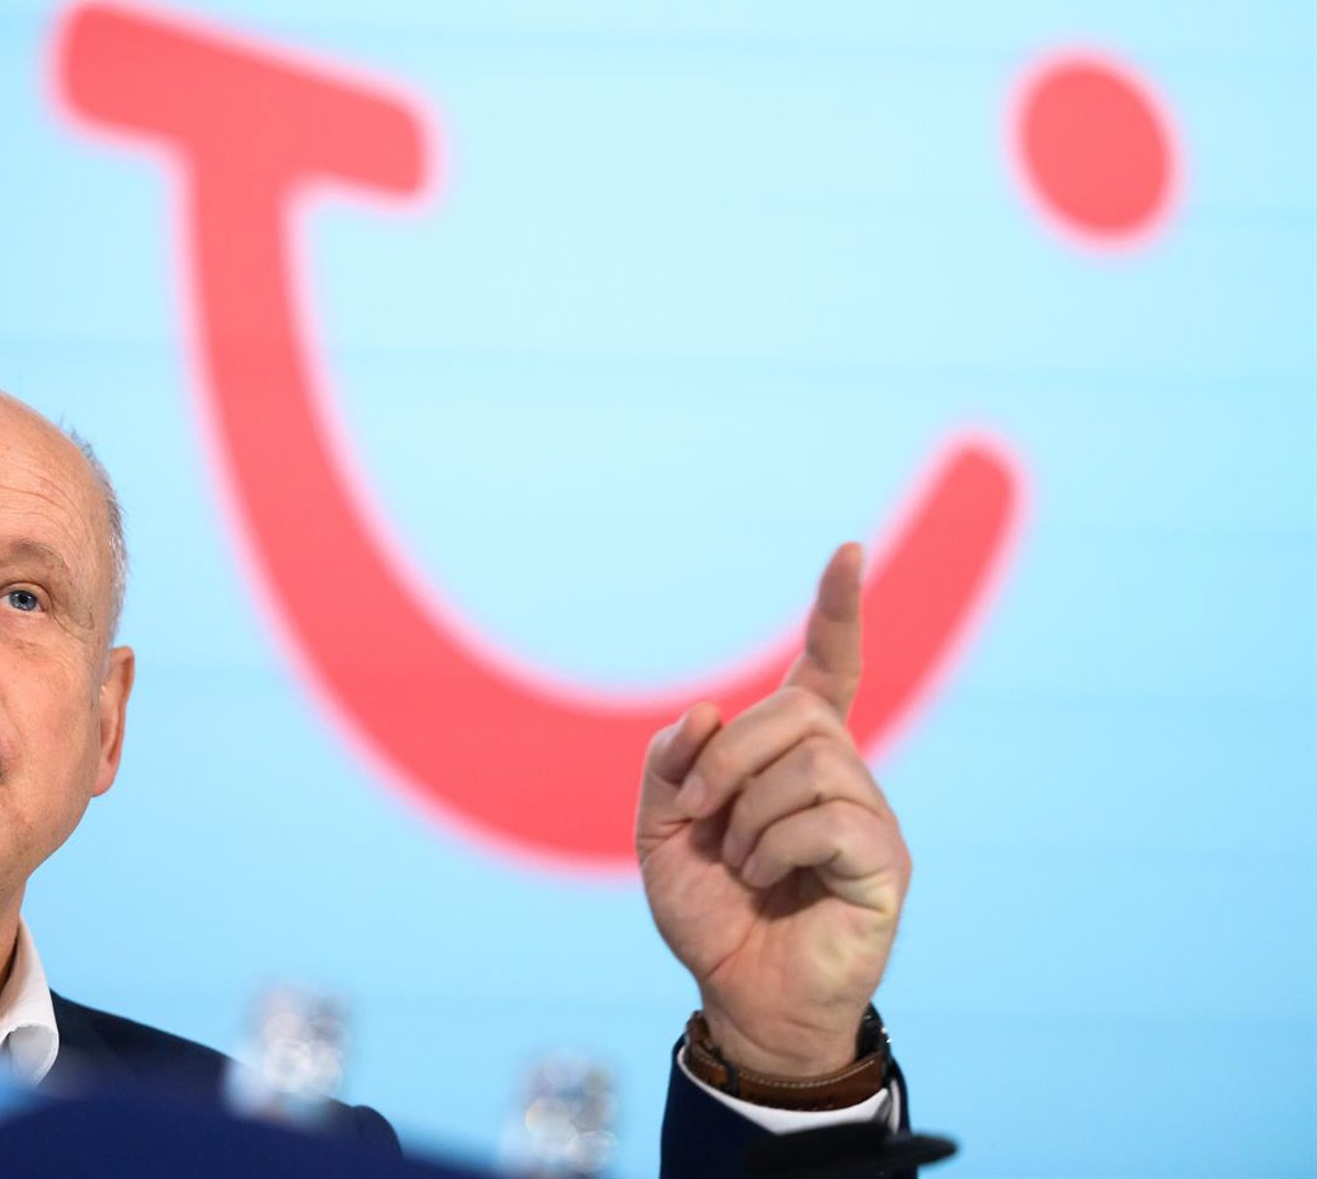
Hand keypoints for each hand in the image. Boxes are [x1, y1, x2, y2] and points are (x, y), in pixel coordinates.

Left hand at [636, 543, 910, 1076]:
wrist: (738, 997)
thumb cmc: (711, 912)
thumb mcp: (662, 831)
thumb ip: (671, 766)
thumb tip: (707, 710)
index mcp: (792, 757)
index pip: (828, 667)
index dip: (836, 611)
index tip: (846, 552)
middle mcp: (842, 774)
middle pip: (795, 710)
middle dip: (728, 755)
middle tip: (700, 813)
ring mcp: (871, 816)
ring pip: (810, 762)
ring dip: (747, 814)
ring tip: (741, 863)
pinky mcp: (886, 863)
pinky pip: (826, 818)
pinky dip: (774, 847)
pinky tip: (766, 880)